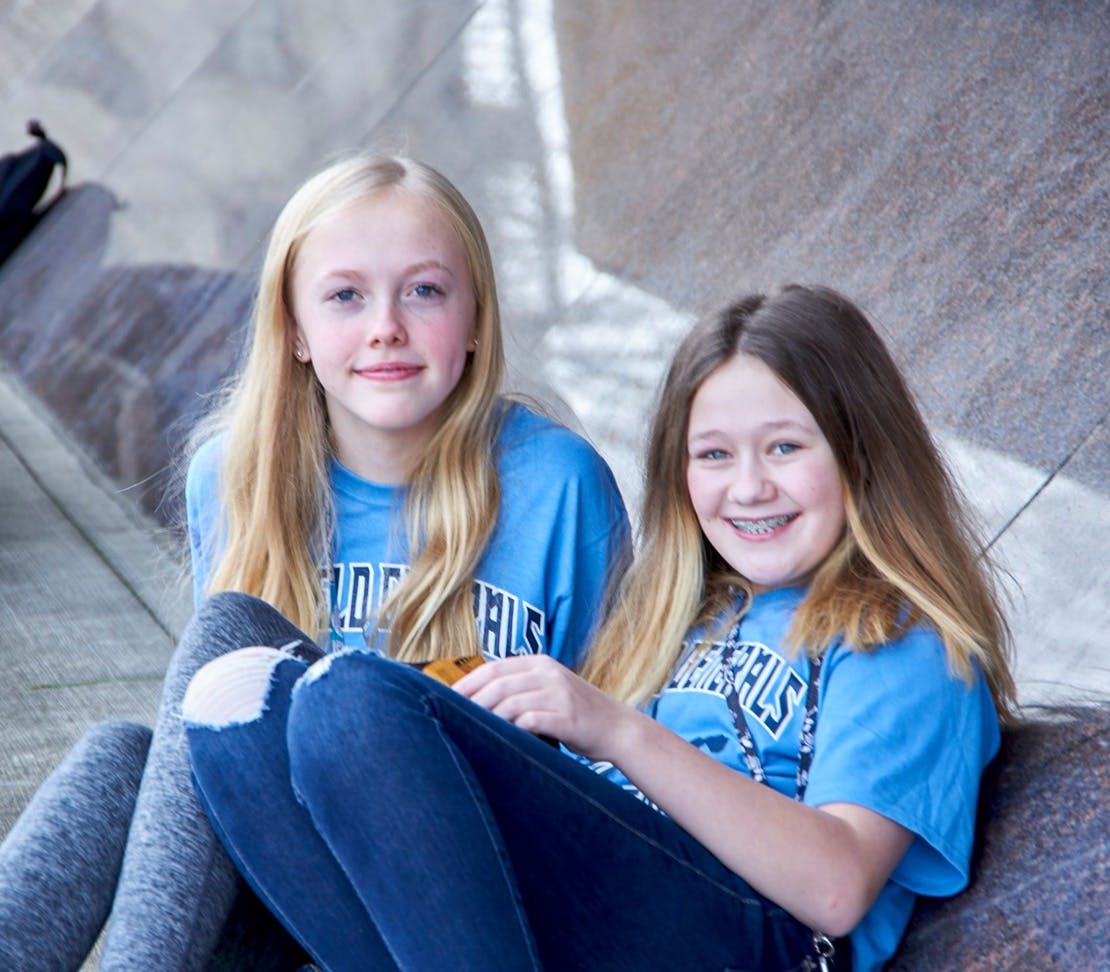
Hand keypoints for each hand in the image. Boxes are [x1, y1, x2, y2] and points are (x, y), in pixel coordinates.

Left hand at [454, 655, 633, 760]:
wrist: (617, 727)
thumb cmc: (577, 713)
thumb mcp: (550, 689)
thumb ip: (521, 687)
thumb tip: (478, 699)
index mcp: (541, 663)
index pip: (494, 667)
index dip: (467, 682)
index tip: (445, 698)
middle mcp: (549, 674)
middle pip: (498, 684)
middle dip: (471, 702)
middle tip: (452, 718)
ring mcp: (559, 694)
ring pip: (510, 702)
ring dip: (488, 718)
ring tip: (472, 731)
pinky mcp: (567, 717)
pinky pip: (530, 720)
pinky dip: (512, 729)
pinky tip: (502, 739)